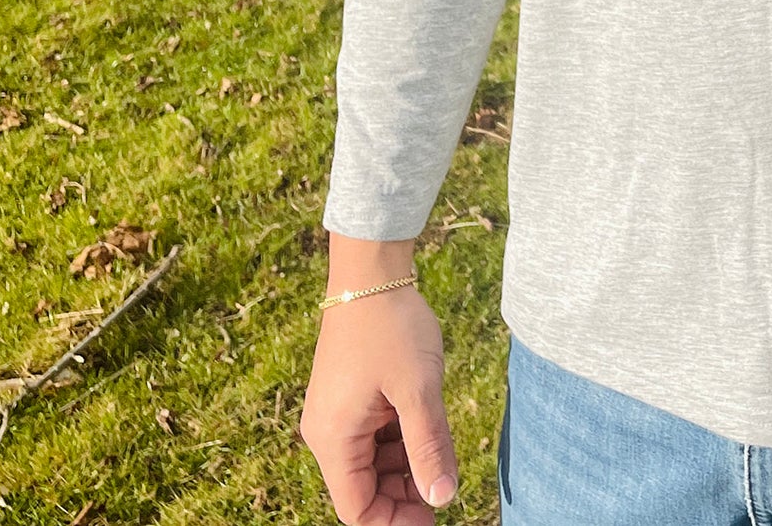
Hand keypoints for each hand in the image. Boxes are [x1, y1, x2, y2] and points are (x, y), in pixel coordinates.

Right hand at [300, 268, 459, 523]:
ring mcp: (337, 412)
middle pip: (363, 488)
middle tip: (445, 485)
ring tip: (441, 453)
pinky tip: (427, 427)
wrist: (372, 270)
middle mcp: (327, 432)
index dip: (395, 520)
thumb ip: (429, 447)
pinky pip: (373, 435)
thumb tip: (443, 498)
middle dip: (403, 494)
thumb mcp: (418, 389)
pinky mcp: (350, 396)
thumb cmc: (392, 326)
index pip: (357, 508)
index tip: (436, 512)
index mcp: (333, 439)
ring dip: (404, 466)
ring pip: (370, 462)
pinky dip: (399, 440)